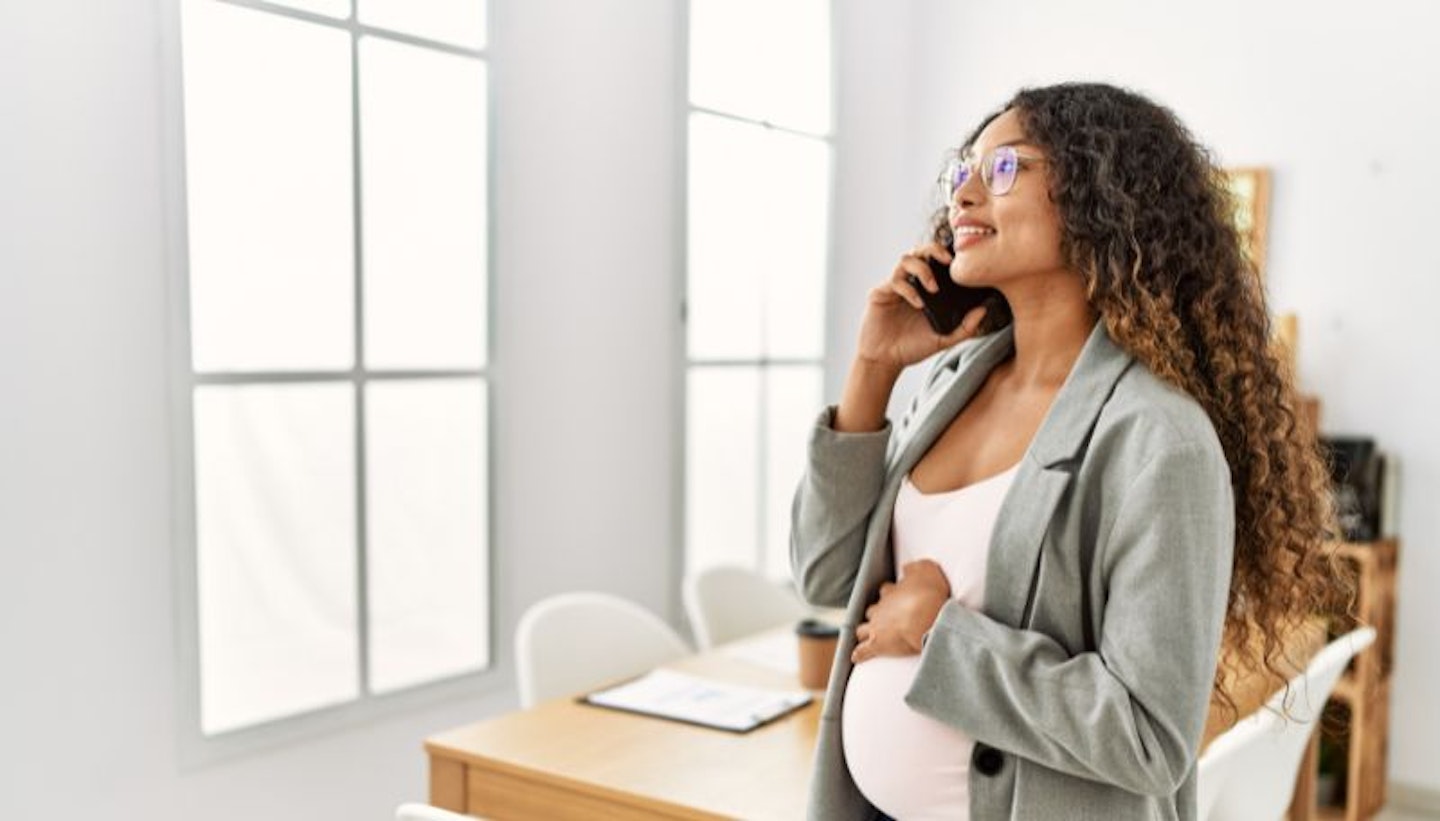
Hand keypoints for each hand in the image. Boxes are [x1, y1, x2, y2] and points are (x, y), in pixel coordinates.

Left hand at [851, 560, 951, 663]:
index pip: (885, 591)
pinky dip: (859, 654)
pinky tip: (856, 657)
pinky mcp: (877, 644)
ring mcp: (876, 627)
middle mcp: (881, 608)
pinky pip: (862, 651)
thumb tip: (907, 568)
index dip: (889, 595)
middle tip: (885, 620)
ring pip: (862, 630)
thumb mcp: (927, 570)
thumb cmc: (929, 592)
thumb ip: (916, 568)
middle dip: (876, 615)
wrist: (927, 616)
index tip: (895, 597)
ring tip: (869, 638)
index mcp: (892, 592)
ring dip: (865, 633)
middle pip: (872, 611)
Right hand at [854, 243, 987, 372]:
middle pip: (920, 250)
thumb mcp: (944, 339)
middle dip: (934, 249)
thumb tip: (983, 311)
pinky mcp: (880, 292)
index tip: (962, 261)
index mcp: (926, 288)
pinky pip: (895, 281)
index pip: (936, 260)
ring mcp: (894, 286)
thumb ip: (964, 327)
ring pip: (906, 259)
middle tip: (948, 260)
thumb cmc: (912, 348)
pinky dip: (909, 289)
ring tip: (933, 288)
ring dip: (923, 269)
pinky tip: (918, 303)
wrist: (886, 360)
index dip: (947, 254)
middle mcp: (910, 282)